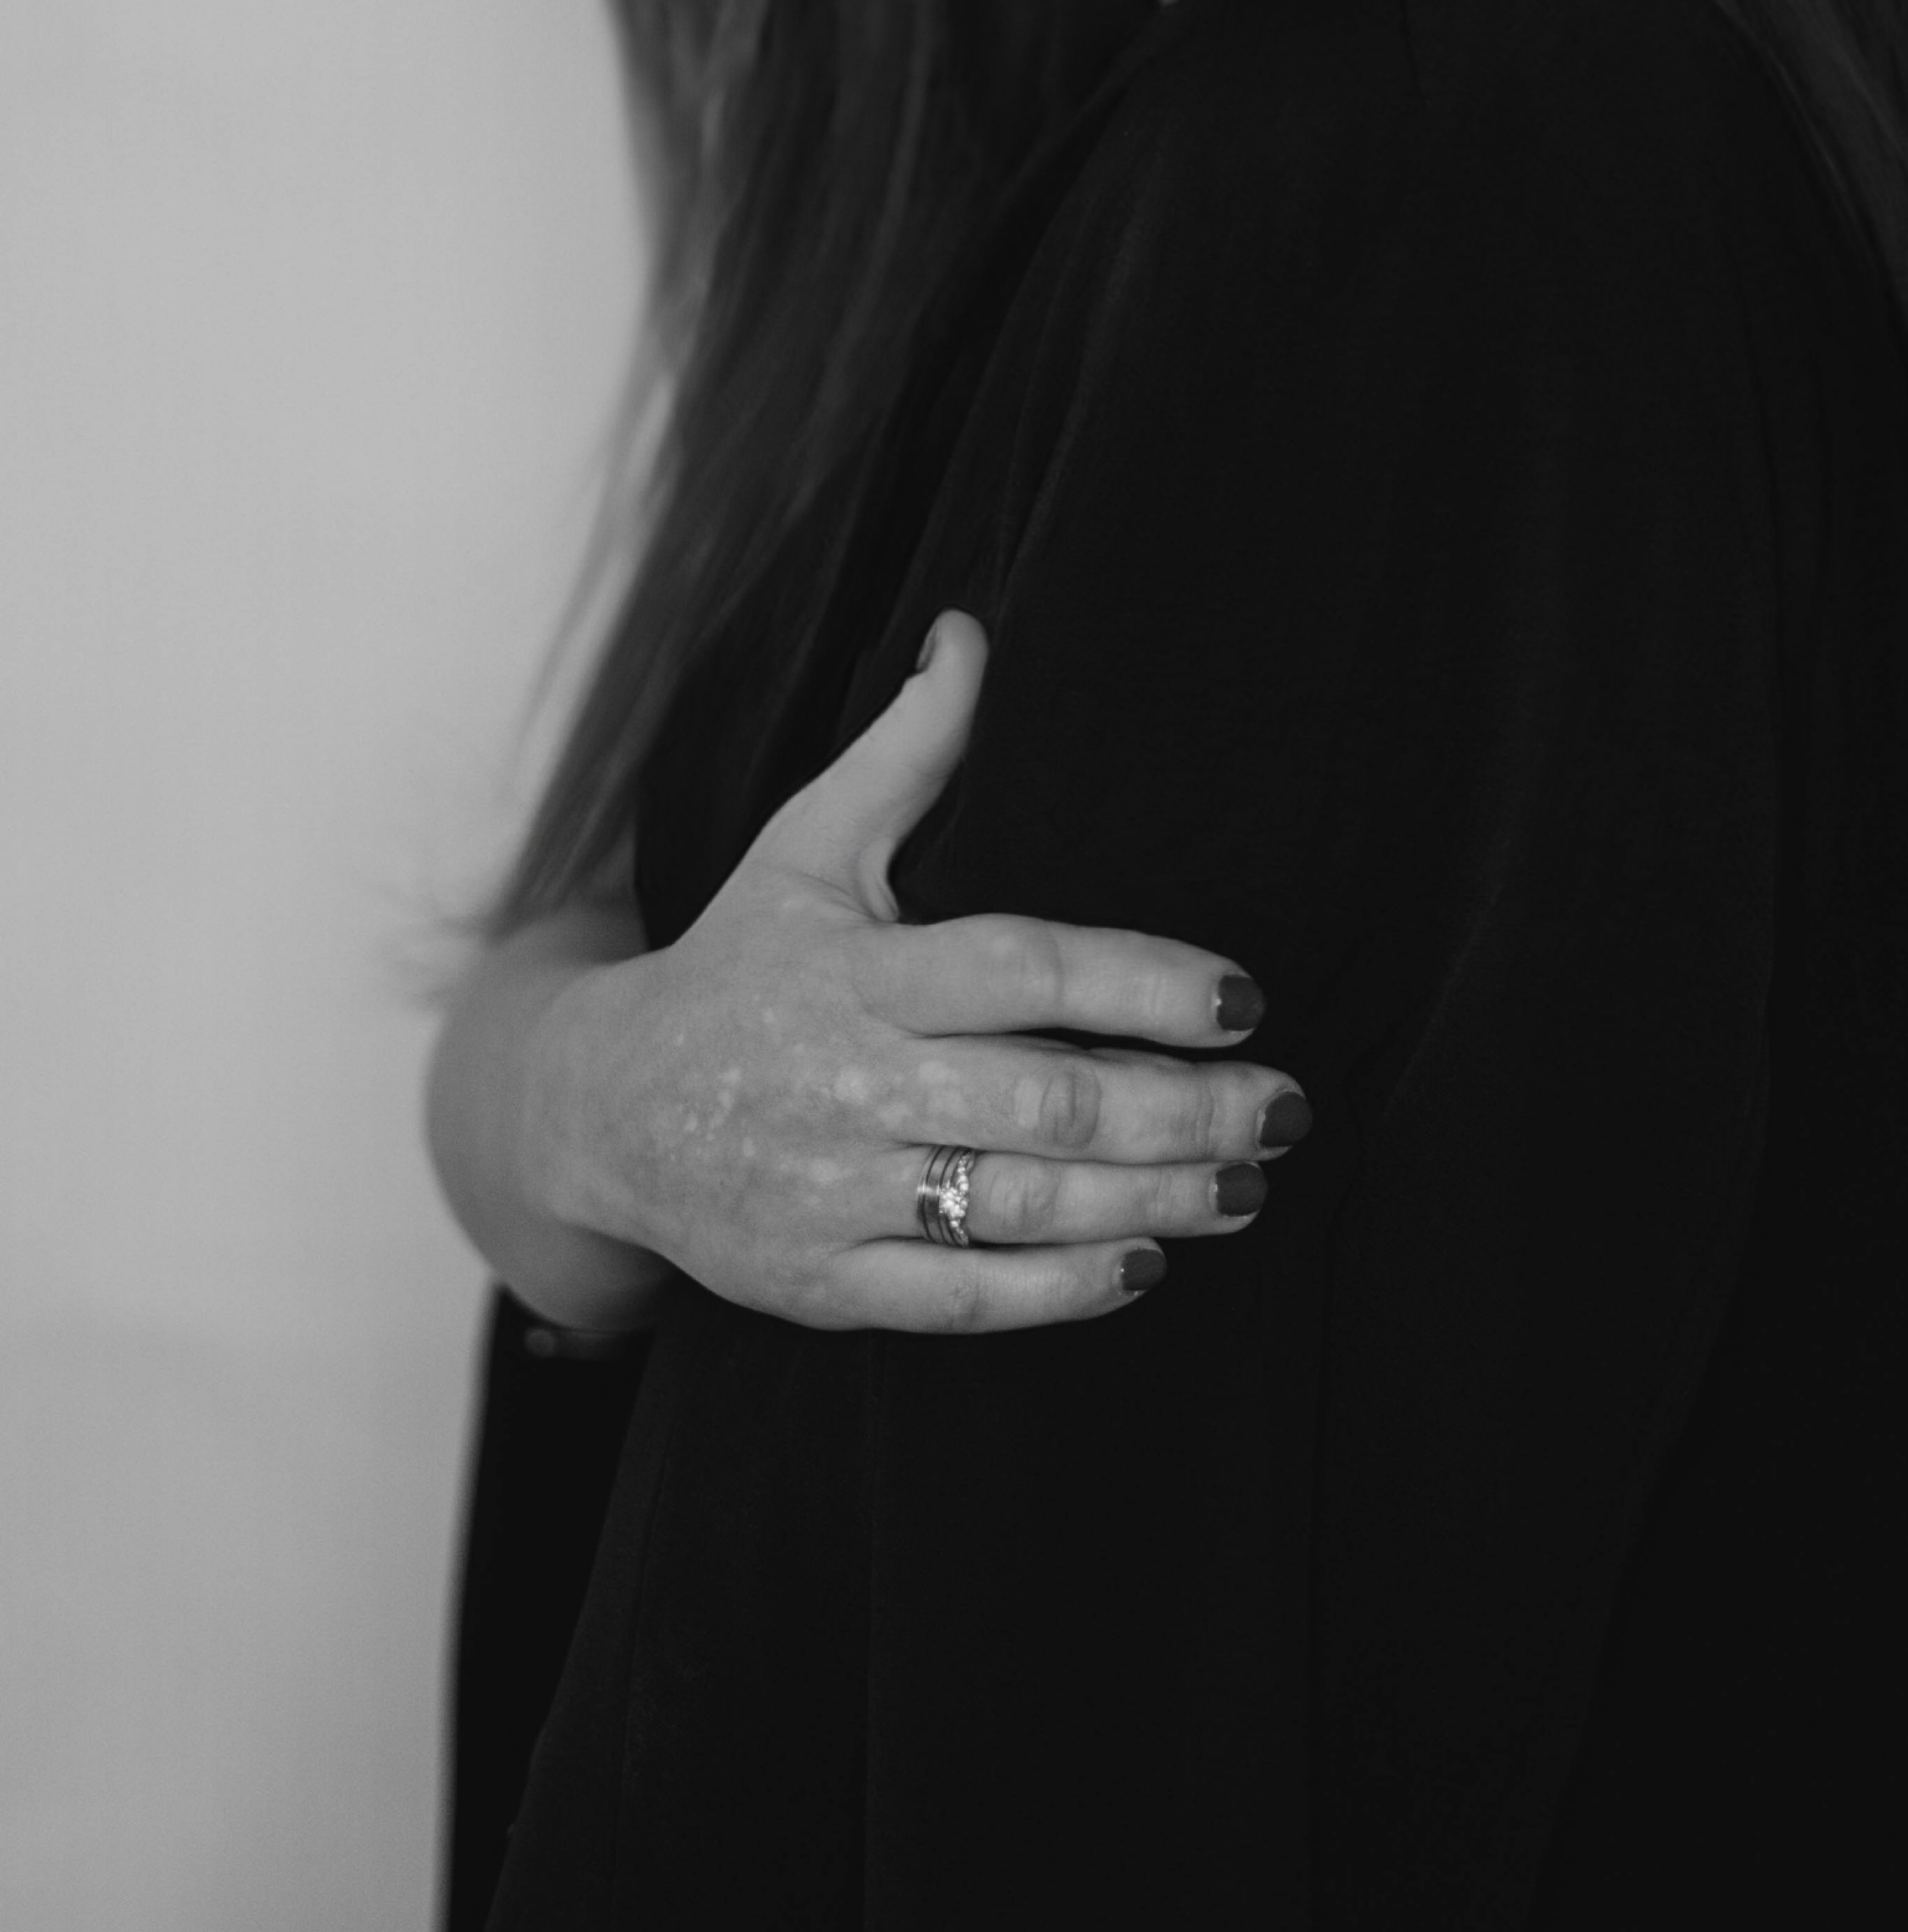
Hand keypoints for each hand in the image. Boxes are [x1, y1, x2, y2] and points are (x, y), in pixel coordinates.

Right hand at [533, 613, 1309, 1331]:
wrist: (598, 1109)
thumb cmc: (737, 963)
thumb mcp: (806, 844)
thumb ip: (905, 750)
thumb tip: (969, 632)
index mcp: (859, 973)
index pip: (1022, 972)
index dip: (1142, 984)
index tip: (1246, 998)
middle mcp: (848, 1084)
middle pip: (1045, 1104)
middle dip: (1184, 1110)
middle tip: (1285, 1106)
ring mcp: (832, 1191)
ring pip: (1019, 1208)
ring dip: (1152, 1201)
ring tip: (1249, 1183)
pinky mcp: (820, 1281)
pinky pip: (960, 1299)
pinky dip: (1060, 1290)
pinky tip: (1146, 1265)